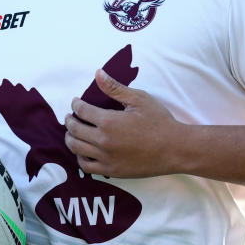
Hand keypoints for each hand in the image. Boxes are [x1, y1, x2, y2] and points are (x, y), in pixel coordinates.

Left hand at [64, 68, 183, 177]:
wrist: (175, 149)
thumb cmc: (159, 122)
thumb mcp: (139, 99)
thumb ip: (115, 88)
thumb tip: (98, 73)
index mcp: (109, 121)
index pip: (81, 111)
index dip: (76, 104)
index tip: (75, 102)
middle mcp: (104, 141)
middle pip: (75, 130)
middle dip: (69, 121)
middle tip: (70, 116)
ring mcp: (106, 158)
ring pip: (76, 149)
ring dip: (70, 138)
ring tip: (72, 132)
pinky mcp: (112, 171)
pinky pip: (87, 166)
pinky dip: (80, 158)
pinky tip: (83, 151)